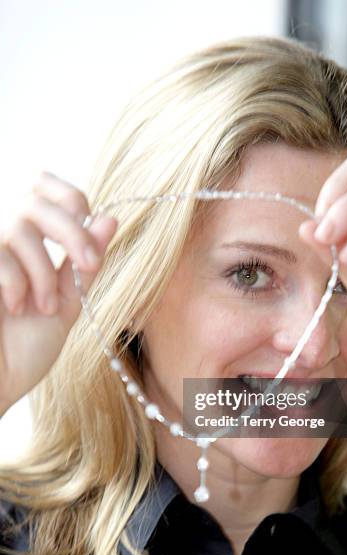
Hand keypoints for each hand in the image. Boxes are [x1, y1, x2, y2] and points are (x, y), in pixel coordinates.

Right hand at [0, 172, 117, 413]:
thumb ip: (84, 262)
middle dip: (71, 232)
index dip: (72, 203)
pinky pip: (0, 254)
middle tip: (88, 264)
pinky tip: (17, 307)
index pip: (46, 188)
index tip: (90, 242)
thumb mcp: (67, 301)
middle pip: (36, 200)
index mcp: (27, 243)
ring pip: (19, 227)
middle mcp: (2, 239)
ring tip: (45, 306)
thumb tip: (109, 219)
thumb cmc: (25, 347)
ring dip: (43, 271)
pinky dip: (17, 281)